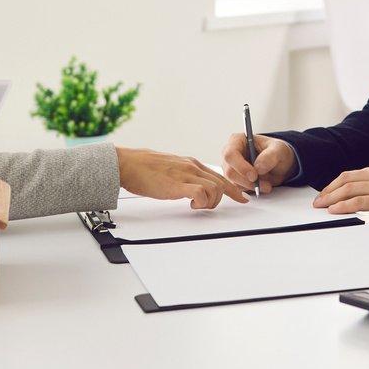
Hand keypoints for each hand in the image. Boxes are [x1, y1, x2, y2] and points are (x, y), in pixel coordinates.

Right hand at [115, 147, 247, 208]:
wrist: (127, 163)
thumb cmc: (143, 168)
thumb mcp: (170, 168)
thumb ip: (182, 175)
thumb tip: (190, 187)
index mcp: (191, 163)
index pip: (219, 175)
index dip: (233, 188)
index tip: (242, 197)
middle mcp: (191, 167)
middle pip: (222, 182)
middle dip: (229, 196)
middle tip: (226, 204)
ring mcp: (185, 174)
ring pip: (216, 188)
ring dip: (211, 201)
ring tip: (197, 205)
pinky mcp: (177, 184)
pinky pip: (201, 192)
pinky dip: (201, 201)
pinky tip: (191, 204)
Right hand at [221, 132, 294, 192]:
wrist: (279, 164)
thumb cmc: (276, 151)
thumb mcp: (279, 149)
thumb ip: (270, 156)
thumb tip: (258, 167)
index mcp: (237, 140)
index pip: (230, 154)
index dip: (240, 166)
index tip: (254, 176)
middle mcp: (231, 154)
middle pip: (230, 171)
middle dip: (248, 181)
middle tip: (265, 184)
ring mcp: (231, 168)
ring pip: (234, 183)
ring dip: (252, 187)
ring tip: (267, 185)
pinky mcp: (235, 180)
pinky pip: (238, 189)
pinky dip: (251, 190)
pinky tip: (262, 186)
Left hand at [312, 162, 368, 219]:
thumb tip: (366, 192)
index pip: (352, 174)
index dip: (336, 183)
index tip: (327, 192)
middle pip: (346, 179)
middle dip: (329, 190)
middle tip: (318, 200)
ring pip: (349, 189)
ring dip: (331, 198)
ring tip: (321, 206)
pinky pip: (358, 201)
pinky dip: (343, 205)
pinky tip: (334, 210)